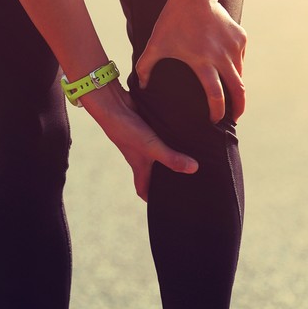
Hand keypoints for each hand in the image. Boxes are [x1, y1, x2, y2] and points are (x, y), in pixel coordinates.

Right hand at [82, 82, 197, 201]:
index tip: (165, 205)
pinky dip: (172, 138)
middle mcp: (141, 156)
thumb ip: (171, 158)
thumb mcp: (151, 147)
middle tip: (187, 183)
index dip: (152, 200)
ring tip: (194, 160)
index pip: (143, 189)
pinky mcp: (149, 128)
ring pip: (160, 154)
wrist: (113, 103)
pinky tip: (188, 136)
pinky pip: (162, 137)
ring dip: (172, 156)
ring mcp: (144, 142)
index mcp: (139, 167)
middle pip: (154, 173)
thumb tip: (194, 169)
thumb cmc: (127, 130)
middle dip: (167, 179)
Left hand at [135, 0, 246, 122]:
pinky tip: (229, 70)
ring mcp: (234, 47)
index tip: (215, 121)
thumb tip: (141, 86)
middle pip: (238, 90)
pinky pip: (240, 58)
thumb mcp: (156, 44)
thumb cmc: (172, 20)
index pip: (216, 96)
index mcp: (203, 63)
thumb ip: (145, 67)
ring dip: (237, 87)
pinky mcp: (241, 38)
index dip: (217, 111)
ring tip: (232, 95)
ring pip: (240, 74)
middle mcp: (222, 57)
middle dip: (238, 108)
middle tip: (235, 118)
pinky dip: (236, 66)